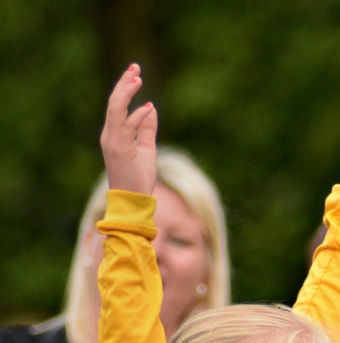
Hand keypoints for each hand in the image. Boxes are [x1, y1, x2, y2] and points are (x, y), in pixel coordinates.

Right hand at [100, 65, 157, 194]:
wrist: (133, 199)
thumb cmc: (138, 175)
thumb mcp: (146, 148)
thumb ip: (147, 129)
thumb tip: (150, 108)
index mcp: (114, 133)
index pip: (117, 105)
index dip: (125, 87)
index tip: (136, 72)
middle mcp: (110, 134)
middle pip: (114, 103)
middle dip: (124, 84)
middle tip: (135, 67)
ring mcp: (113, 141)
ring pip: (116, 111)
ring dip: (126, 93)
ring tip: (137, 78)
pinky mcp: (120, 149)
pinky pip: (127, 128)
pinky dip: (137, 116)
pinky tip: (148, 107)